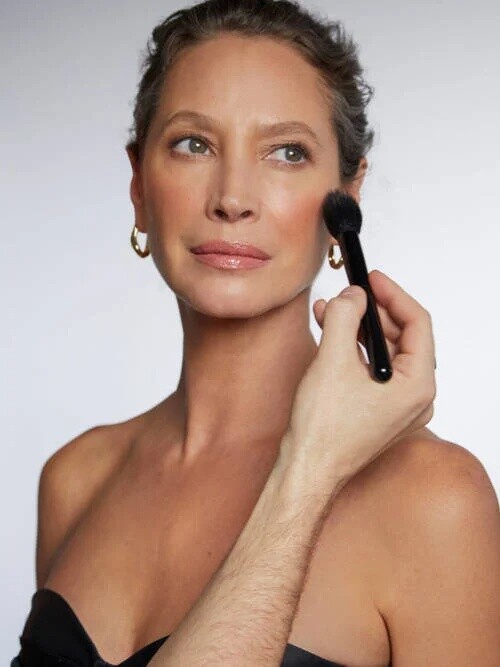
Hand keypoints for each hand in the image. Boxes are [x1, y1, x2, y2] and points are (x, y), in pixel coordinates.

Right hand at [279, 269, 435, 497]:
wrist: (307, 469)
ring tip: (332, 310)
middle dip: (372, 312)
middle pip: (402, 337)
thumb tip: (352, 295)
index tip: (373, 278)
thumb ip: (343, 317)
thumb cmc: (323, 431)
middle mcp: (415, 397)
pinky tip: (330, 334)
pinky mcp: (380, 410)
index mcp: (417, 386)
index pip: (418, 323)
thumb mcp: (332, 360)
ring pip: (385, 353)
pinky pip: (373, 370)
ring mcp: (398, 406)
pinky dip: (354, 350)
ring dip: (358, 329)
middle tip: (351, 293)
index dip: (393, 295)